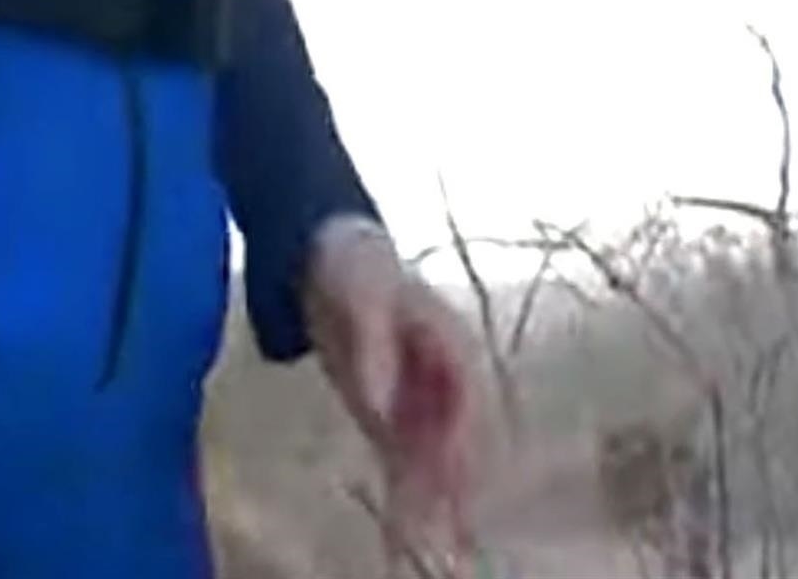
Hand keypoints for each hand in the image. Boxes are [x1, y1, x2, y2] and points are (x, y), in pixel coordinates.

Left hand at [301, 218, 489, 553]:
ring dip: (430, 500)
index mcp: (452, 343)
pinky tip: (399, 532)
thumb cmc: (356, 266)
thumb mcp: (363, 296)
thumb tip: (383, 405)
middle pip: (456, 440)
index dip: (465, 445)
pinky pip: (401, 459)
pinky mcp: (390, 414)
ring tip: (419, 542)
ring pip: (432, 458)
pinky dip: (403, 493)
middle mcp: (445, 378)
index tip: (458, 484)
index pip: (469, 403)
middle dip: (452, 487)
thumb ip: (374, 348)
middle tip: (442, 533)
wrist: (329, 255)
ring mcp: (420, 397)